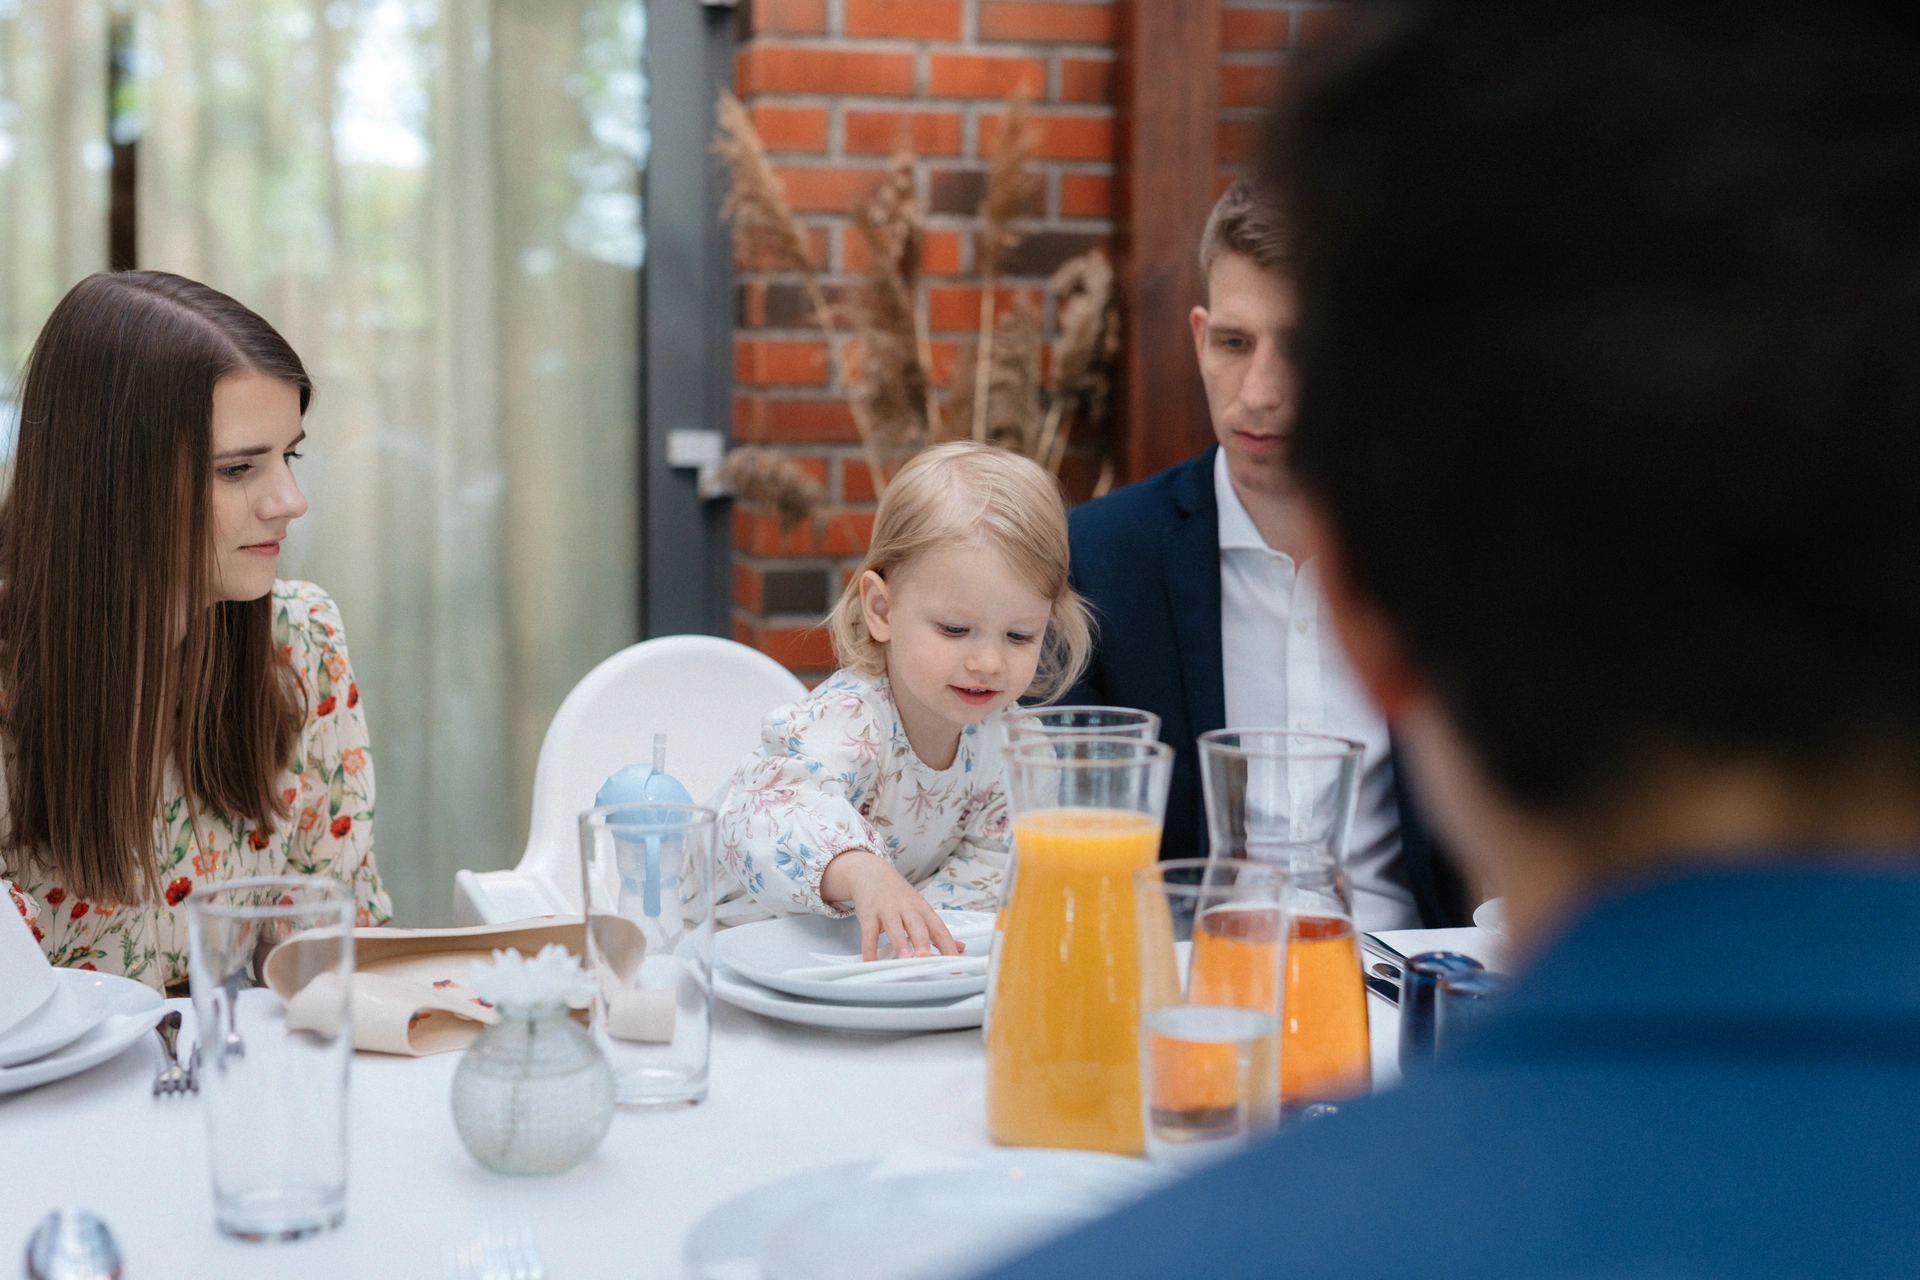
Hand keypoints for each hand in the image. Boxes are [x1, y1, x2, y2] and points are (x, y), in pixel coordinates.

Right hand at [819, 850, 962, 960]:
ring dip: (900, 942)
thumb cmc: (899, 895)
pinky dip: (869, 948)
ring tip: (905, 957)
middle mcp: (906, 908)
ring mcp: (886, 910)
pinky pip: (868, 933)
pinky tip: (870, 960)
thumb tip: (959, 947)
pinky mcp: (868, 914)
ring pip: (894, 926)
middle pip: (917, 924)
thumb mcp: (921, 909)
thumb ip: (937, 931)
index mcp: (923, 909)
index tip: (954, 961)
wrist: (872, 873)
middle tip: (926, 956)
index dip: (948, 945)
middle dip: (922, 940)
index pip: (939, 929)